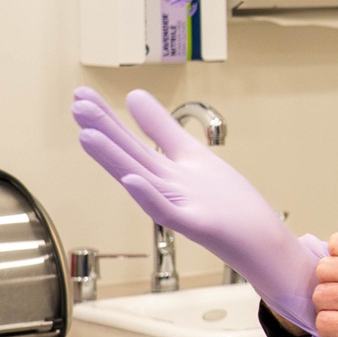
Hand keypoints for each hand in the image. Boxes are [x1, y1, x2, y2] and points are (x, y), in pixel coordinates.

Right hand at [70, 87, 319, 332]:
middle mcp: (168, 188)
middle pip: (131, 156)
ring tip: (86, 135)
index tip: (80, 94)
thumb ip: (162, 129)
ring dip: (115, 160)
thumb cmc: (228, 203)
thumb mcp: (192, 156)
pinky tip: (132, 180)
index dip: (109, 117)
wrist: (262, 243)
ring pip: (142, 180)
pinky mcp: (200, 226)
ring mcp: (181, 208)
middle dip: (105, 130)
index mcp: (168, 170)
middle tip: (75, 104)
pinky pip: (170, 214)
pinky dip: (151, 198)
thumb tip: (133, 94)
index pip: (133, 139)